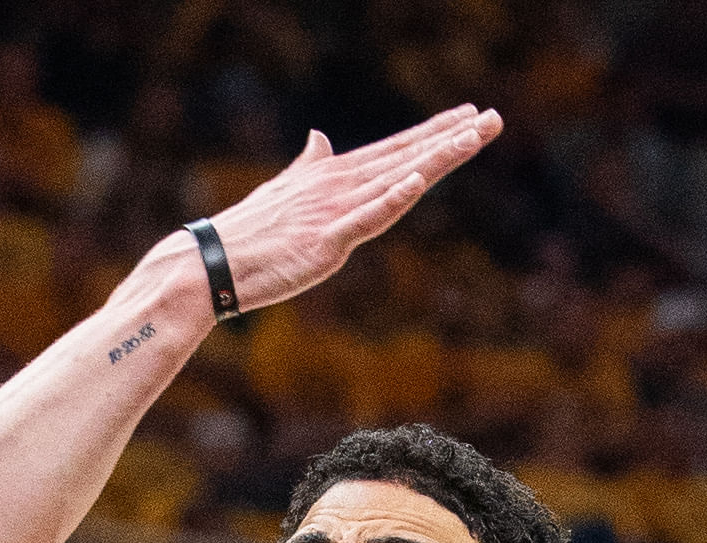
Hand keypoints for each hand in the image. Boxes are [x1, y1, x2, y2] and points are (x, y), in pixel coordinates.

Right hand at [200, 104, 502, 313]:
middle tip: (493, 118)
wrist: (213, 263)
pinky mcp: (326, 243)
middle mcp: (340, 187)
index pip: (395, 149)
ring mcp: (335, 213)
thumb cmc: (249, 232)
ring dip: (435, 159)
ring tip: (471, 138)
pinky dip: (392, 198)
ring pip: (397, 180)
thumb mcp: (285, 190)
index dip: (434, 132)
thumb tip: (319, 137)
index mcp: (334, 176)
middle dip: (451, 138)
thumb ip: (309, 165)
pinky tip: (417, 181)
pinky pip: (366, 218)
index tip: (470, 116)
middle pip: (407, 158)